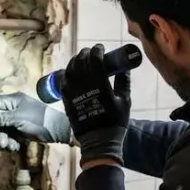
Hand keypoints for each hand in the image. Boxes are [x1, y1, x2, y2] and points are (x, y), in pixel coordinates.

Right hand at [0, 92, 71, 151]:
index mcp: (12, 101)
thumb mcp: (18, 119)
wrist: (58, 131)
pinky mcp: (22, 130)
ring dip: (3, 139)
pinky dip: (11, 142)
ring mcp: (17, 120)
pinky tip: (15, 147)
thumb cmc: (38, 120)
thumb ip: (0, 118)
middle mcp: (13, 109)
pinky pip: (11, 136)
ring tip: (8, 146)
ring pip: (3, 130)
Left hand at [61, 44, 129, 164]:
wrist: (99, 141)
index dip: (97, 51)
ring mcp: (73, 94)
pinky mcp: (66, 101)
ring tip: (80, 58)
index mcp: (101, 86)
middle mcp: (84, 88)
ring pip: (70, 71)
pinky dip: (67, 73)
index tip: (100, 47)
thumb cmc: (115, 122)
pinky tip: (71, 71)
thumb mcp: (125, 101)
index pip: (95, 61)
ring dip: (74, 61)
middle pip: (81, 63)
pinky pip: (63, 82)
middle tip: (90, 51)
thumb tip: (124, 67)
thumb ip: (124, 82)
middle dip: (85, 53)